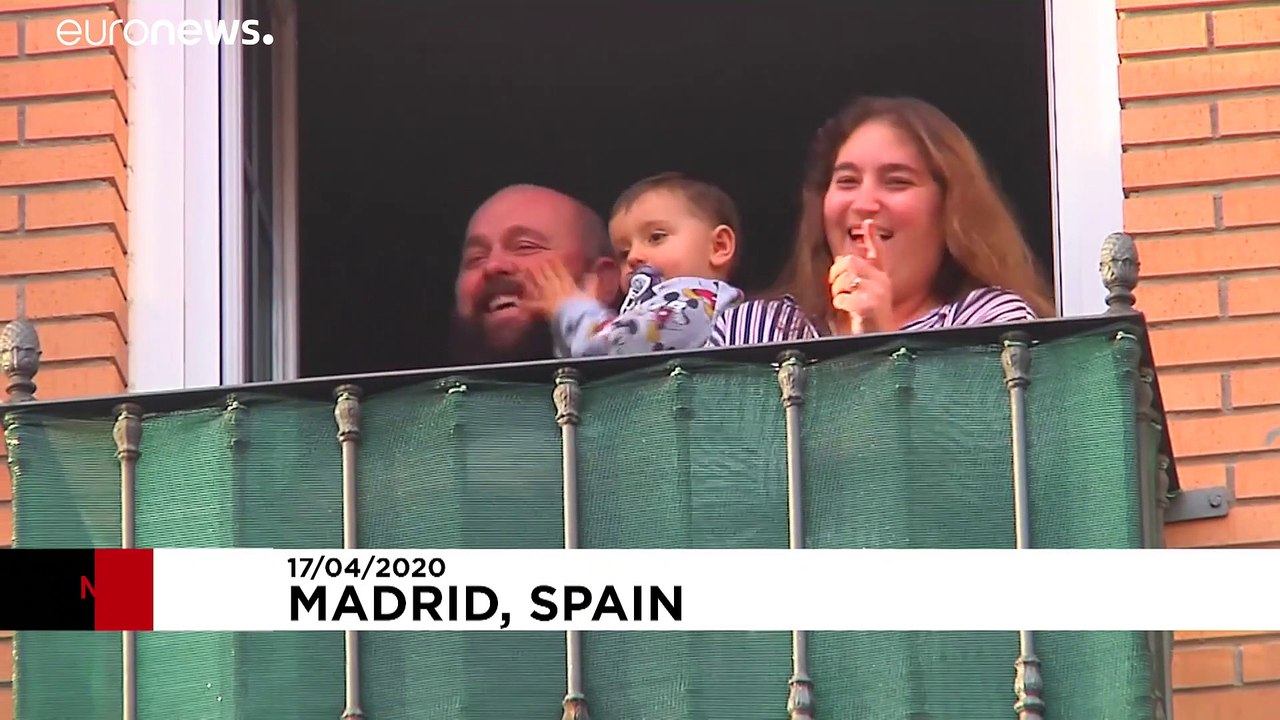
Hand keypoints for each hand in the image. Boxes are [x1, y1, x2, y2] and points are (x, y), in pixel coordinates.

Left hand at [522, 259, 599, 317]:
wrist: (577, 317)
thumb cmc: (586, 306)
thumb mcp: (592, 294)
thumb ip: (592, 283)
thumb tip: (595, 274)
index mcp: (569, 284)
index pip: (562, 272)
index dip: (556, 265)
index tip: (552, 258)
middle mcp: (557, 288)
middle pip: (548, 276)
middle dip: (542, 269)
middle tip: (536, 262)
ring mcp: (548, 297)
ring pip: (538, 285)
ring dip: (532, 277)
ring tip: (526, 271)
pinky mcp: (543, 307)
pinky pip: (533, 305)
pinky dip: (527, 304)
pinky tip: (520, 302)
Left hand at [829, 218, 892, 334]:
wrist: (877, 346)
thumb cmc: (866, 324)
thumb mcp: (862, 298)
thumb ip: (855, 280)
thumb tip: (841, 262)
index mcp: (880, 279)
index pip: (878, 253)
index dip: (873, 238)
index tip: (868, 223)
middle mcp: (882, 283)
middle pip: (852, 261)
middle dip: (837, 274)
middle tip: (836, 289)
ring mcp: (878, 293)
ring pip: (847, 275)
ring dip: (837, 290)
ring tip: (842, 303)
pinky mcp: (870, 305)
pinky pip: (844, 296)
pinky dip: (839, 303)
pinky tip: (846, 311)